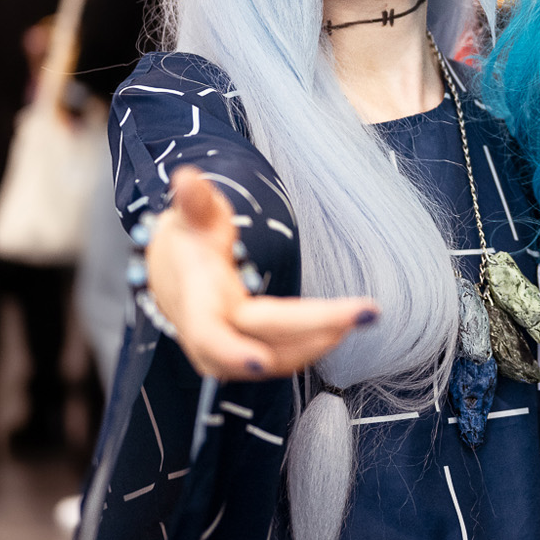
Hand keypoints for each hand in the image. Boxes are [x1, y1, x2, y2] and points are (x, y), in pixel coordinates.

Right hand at [146, 166, 377, 380]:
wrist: (173, 270)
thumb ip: (194, 200)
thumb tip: (187, 177)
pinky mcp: (247, 350)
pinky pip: (281, 356)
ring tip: (361, 314)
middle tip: (366, 313)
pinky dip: (312, 345)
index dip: (230, 351)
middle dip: (314, 335)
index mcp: (196, 297)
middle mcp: (211, 330)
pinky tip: (340, 328)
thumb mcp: (191, 215)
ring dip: (320, 341)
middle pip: (262, 342)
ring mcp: (230, 347)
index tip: (260, 362)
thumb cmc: (187, 239)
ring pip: (276, 358)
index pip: (209, 331)